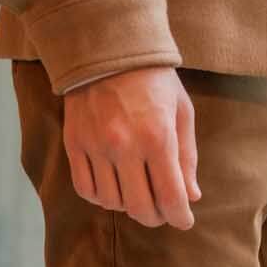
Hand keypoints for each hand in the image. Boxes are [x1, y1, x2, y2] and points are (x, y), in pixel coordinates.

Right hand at [62, 66, 200, 229]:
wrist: (107, 46)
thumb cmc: (153, 79)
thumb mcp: (181, 112)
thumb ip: (186, 157)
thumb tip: (191, 196)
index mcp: (158, 138)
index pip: (171, 197)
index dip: (180, 217)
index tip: (184, 220)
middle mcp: (125, 146)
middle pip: (140, 208)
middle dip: (156, 218)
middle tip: (162, 212)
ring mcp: (96, 147)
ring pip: (112, 203)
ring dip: (128, 207)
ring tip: (137, 194)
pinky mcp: (74, 144)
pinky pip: (86, 189)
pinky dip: (101, 198)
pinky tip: (112, 188)